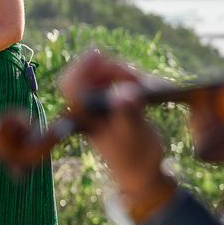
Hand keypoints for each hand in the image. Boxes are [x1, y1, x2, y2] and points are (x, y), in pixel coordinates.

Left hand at [59, 50, 169, 211]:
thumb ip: (128, 113)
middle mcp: (89, 108)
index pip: (72, 84)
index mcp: (86, 116)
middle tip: (138, 77)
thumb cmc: (137, 157)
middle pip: (91, 74)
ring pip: (106, 75)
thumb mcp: (135, 135)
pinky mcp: (113, 104)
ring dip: (126, 73)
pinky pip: (119, 82)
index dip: (82, 66)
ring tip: (148, 84)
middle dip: (114, 68)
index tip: (99, 53)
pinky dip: (133, 79)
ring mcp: (101, 105)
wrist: (142, 171)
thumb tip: (125, 94)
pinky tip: (151, 86)